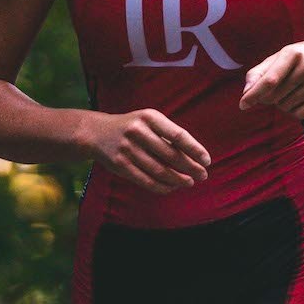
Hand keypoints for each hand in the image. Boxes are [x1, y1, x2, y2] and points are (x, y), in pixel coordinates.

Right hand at [85, 109, 210, 193]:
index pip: (179, 135)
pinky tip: (172, 187)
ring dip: (178, 179)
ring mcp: (127, 149)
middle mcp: (138, 131)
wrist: (96, 132)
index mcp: (150, 117)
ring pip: (159, 170)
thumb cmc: (133, 127)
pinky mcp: (120, 165)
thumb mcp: (149, 121)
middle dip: (190, 168)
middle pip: (171, 155)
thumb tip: (195, 157)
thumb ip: (169, 135)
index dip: (195, 150)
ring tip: (189, 182)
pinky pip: (145, 180)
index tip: (207, 161)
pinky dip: (161, 186)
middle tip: (203, 175)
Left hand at [239, 41, 303, 119]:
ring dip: (282, 104)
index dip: (254, 94)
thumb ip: (259, 73)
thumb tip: (245, 93)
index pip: (270, 80)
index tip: (242, 105)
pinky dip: (294, 111)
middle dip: (269, 97)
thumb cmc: (299, 59)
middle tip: (277, 89)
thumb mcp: (280, 58)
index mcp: (292, 53)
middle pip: (276, 96)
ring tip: (292, 90)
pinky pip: (300, 114)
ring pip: (287, 107)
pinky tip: (300, 99)